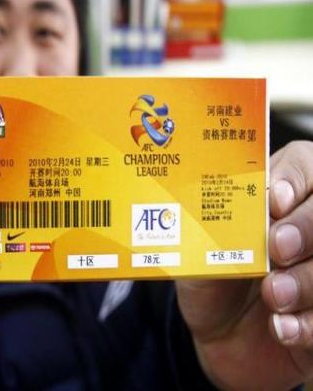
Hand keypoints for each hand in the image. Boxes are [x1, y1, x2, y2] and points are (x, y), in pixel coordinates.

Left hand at [176, 141, 312, 389]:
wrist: (218, 338)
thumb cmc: (210, 283)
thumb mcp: (197, 251)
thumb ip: (208, 225)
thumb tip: (214, 201)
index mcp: (277, 202)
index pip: (304, 162)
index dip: (296, 176)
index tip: (275, 201)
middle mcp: (305, 229)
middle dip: (307, 226)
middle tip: (277, 248)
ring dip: (307, 281)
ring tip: (273, 297)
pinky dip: (311, 323)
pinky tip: (283, 328)